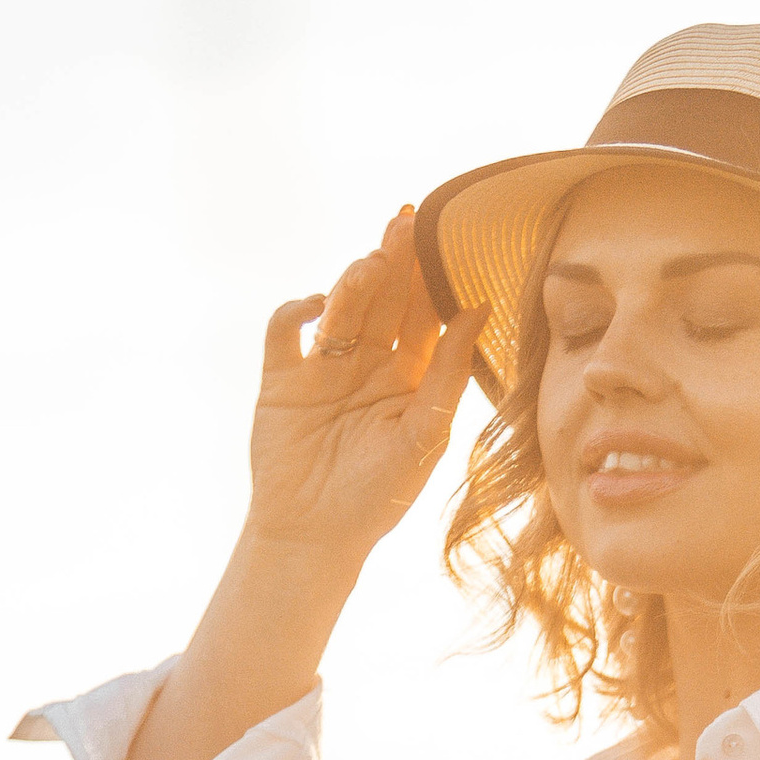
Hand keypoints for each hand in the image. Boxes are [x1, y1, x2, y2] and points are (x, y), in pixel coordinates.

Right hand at [244, 208, 484, 563]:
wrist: (314, 536)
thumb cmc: (378, 497)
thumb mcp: (425, 434)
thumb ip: (449, 372)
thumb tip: (478, 309)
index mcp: (408, 378)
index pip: (421, 316)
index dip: (429, 277)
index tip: (440, 235)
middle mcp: (367, 365)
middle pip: (381, 301)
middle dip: (393, 262)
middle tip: (404, 222)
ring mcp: (322, 368)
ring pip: (339, 308)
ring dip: (353, 282)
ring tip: (372, 265)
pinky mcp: (281, 378)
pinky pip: (284, 329)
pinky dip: (297, 310)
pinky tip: (317, 306)